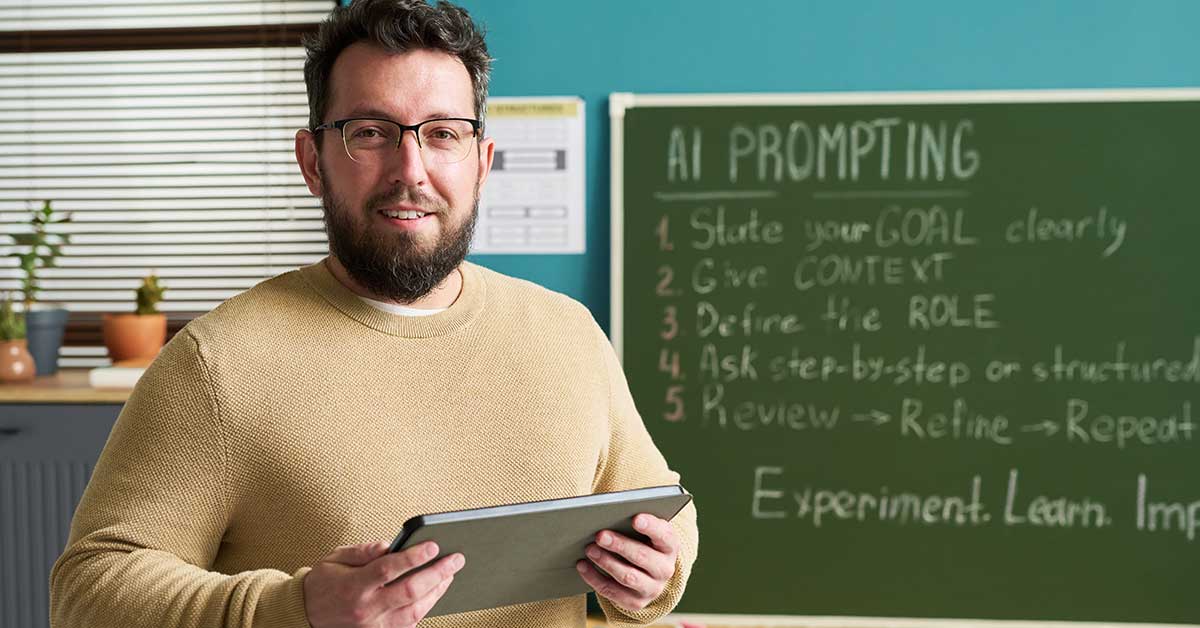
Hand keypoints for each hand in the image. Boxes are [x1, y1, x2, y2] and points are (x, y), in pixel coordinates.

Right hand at [303, 540, 463, 627]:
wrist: (306, 615)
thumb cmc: (324, 582)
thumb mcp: (336, 559)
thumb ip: (363, 551)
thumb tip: (390, 545)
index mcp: (353, 586)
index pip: (388, 569)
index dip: (413, 557)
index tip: (433, 545)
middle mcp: (365, 609)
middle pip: (409, 591)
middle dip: (437, 574)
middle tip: (456, 559)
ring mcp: (374, 626)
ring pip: (414, 611)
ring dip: (436, 592)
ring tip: (450, 574)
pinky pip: (409, 624)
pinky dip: (425, 608)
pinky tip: (434, 593)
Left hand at [575, 513, 678, 611]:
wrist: (648, 572)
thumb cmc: (643, 541)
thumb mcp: (646, 529)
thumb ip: (636, 520)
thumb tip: (610, 512)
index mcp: (670, 546)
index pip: (664, 536)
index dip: (651, 527)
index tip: (636, 518)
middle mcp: (665, 570)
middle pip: (642, 557)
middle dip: (620, 545)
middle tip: (600, 535)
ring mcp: (652, 588)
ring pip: (627, 576)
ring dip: (606, 562)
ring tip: (589, 549)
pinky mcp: (635, 602)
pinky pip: (612, 591)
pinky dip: (594, 577)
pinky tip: (582, 565)